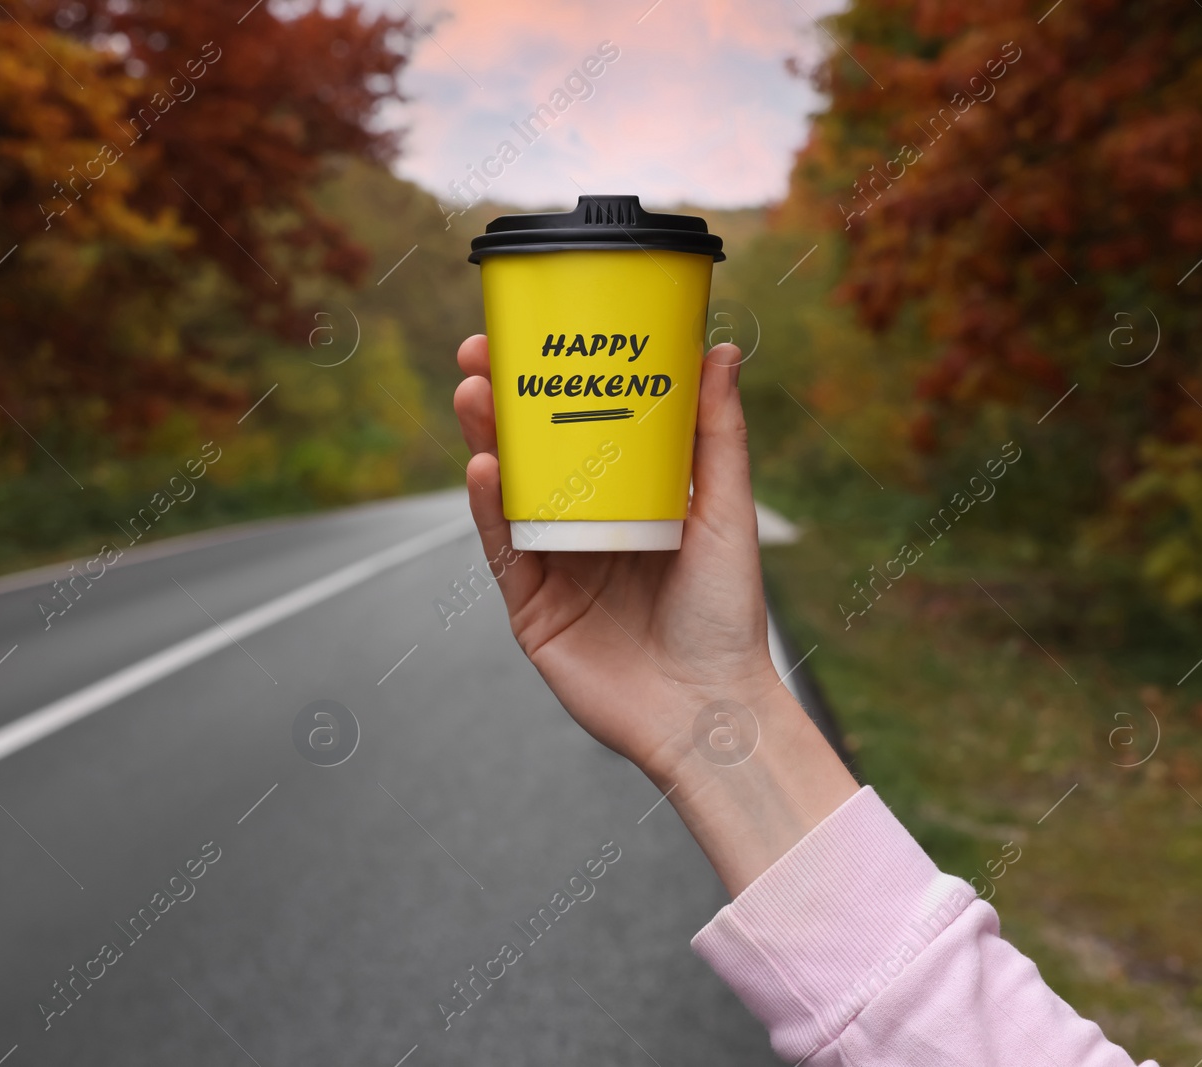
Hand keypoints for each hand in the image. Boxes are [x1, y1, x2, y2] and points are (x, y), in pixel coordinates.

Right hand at [453, 334, 856, 893]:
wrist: (709, 710)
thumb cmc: (727, 615)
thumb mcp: (726, 511)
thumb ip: (718, 434)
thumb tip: (721, 348)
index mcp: (627, 502)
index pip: (579, 429)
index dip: (550, 382)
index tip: (531, 334)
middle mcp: (584, 528)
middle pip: (531, 454)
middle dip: (501, 402)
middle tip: (480, 355)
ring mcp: (553, 568)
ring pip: (508, 495)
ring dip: (485, 442)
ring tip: (474, 396)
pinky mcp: (532, 610)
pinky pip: (504, 551)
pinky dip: (489, 510)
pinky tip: (483, 469)